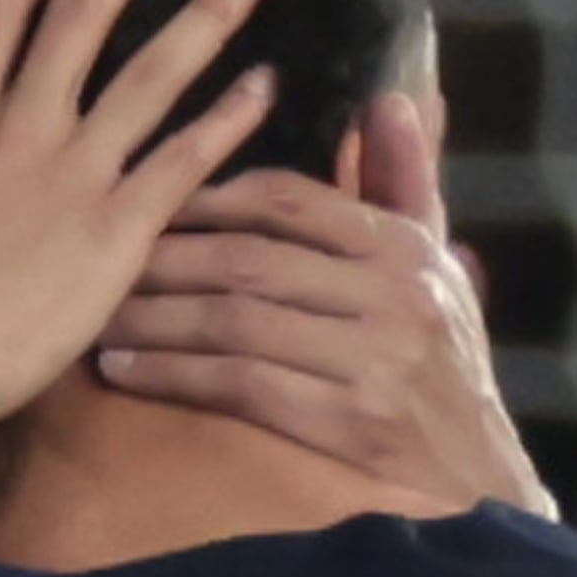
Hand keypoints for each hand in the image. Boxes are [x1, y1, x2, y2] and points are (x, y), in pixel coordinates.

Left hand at [101, 89, 553, 515]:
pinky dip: (173, 374)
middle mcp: (388, 294)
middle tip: (101, 260)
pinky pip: (239, 386)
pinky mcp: (346, 421)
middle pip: (249, 260)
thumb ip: (407, 185)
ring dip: (154, 318)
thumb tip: (390, 101)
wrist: (477, 475)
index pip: (289, 201)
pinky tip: (124, 370)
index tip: (151, 204)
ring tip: (99, 316)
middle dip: (164, 259)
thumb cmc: (445, 364)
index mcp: (401, 248)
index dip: (210, 198)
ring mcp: (369, 359)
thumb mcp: (439, 267)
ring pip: (235, 321)